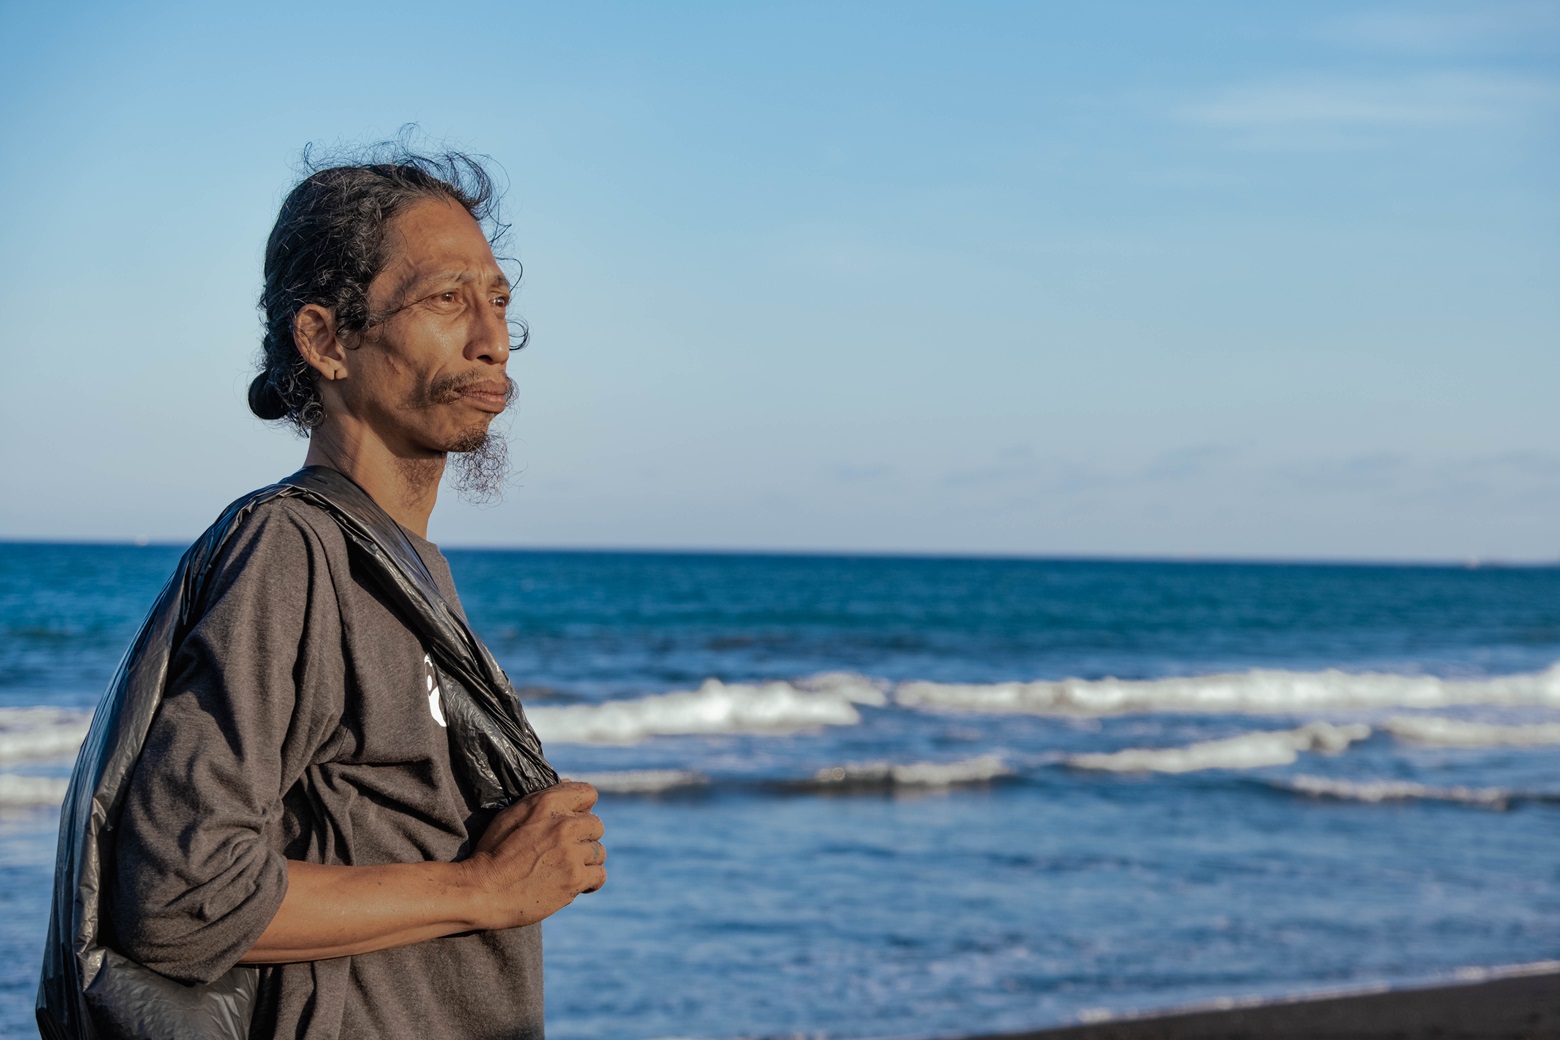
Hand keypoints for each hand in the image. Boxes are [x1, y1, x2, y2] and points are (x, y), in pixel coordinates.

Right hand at [460, 780, 605, 929]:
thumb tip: (568, 784)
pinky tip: (577, 883)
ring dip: (586, 861)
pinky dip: (590, 881)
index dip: (582, 808)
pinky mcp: (574, 878)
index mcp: (547, 802)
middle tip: (566, 851)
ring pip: (598, 851)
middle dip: (584, 838)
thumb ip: (542, 800)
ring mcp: (570, 852)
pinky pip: (599, 875)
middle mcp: (563, 824)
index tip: (574, 821)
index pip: (588, 793)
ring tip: (567, 869)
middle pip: (596, 825)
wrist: (482, 890)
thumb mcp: (511, 814)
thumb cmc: (492, 852)